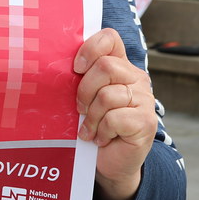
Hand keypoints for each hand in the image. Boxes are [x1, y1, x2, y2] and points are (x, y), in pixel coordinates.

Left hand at [75, 28, 156, 199]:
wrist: (110, 161)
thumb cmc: (94, 125)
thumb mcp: (84, 97)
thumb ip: (80, 79)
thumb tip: (52, 67)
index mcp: (120, 65)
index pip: (110, 38)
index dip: (90, 48)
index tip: (75, 68)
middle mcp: (136, 78)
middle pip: (106, 66)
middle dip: (84, 90)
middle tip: (79, 109)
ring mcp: (145, 100)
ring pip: (108, 95)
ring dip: (91, 116)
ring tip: (88, 128)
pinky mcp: (146, 122)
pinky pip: (114, 118)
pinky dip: (100, 131)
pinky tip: (100, 138)